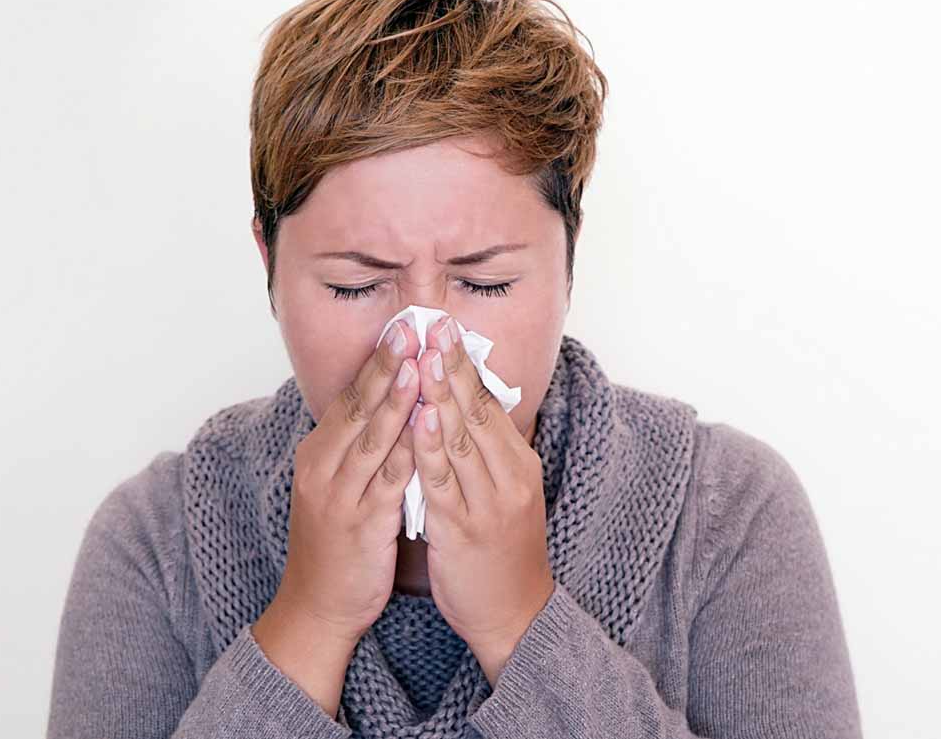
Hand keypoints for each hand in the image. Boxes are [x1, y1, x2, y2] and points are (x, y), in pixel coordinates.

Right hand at [275, 319, 421, 643]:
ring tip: (417, 365)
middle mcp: (323, 468)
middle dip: (385, 366)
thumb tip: (390, 406)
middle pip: (358, 408)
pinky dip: (408, 451)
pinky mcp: (360, 524)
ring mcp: (339, 495)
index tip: (400, 328)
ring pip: (371, 438)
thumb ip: (360, 448)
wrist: (317, 607)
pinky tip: (427, 429)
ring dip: (396, 399)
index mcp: (318, 454)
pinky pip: (388, 481)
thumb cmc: (336, 545)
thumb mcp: (338, 486)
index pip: (350, 397)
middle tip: (409, 330)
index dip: (375, 362)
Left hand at [411, 314, 555, 686]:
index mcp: (519, 464)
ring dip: (441, 395)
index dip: (465, 364)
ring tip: (424, 357)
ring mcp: (488, 502)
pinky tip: (422, 419)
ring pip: (462, 440)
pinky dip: (432, 448)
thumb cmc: (503, 551)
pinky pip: (445, 482)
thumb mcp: (503, 492)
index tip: (445, 328)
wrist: (516, 615)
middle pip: (478, 411)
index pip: (490, 403)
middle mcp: (509, 476)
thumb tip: (460, 407)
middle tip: (434, 325)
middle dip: (452, 366)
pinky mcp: (464, 528)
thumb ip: (485, 452)